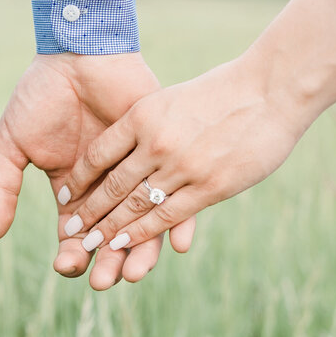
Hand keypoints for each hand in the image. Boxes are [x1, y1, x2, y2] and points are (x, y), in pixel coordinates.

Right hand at [0, 52, 195, 288]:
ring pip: (144, 226)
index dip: (72, 254)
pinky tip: (178, 242)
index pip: (75, 235)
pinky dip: (180, 222)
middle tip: (104, 283)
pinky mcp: (164, 158)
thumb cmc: (42, 95)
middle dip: (107, 265)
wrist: (79, 54)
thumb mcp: (11, 143)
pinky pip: (177, 195)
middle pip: (112, 239)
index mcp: (73, 190)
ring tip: (135, 273)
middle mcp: (108, 189)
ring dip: (141, 254)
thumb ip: (1, 188)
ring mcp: (138, 175)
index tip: (68, 264)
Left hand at [58, 0, 335, 253]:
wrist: (270, 88)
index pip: (99, 155)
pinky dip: (142, 233)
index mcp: (142, 115)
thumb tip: (130, 147)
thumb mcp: (173, 100)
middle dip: (88, 213)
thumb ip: (150, 124)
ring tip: (88, 248)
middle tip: (69, 233)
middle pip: (111, 186)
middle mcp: (155, 141)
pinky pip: (166, 216)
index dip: (80, 179)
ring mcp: (181, 166)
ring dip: (108, 230)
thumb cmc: (225, 90)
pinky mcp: (208, 186)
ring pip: (134, 206)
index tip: (64, 196)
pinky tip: (126, 245)